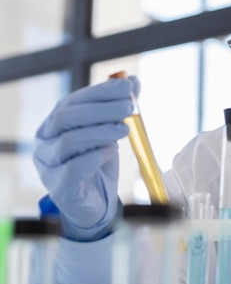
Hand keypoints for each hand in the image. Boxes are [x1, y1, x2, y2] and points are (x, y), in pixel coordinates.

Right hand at [33, 76, 139, 240]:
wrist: (95, 202)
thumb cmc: (98, 163)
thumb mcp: (110, 132)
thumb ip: (119, 107)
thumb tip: (133, 81)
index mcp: (55, 123)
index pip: (74, 100)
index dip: (101, 91)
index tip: (127, 86)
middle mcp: (45, 141)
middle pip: (67, 117)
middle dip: (102, 109)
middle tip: (130, 107)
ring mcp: (48, 164)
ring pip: (68, 141)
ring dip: (100, 131)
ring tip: (124, 130)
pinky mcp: (59, 186)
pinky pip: (73, 168)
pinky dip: (95, 156)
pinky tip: (111, 152)